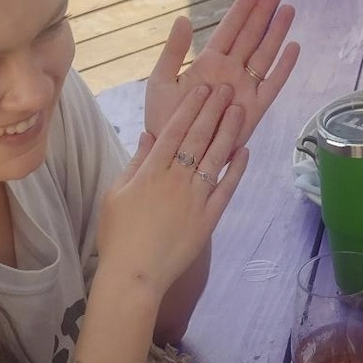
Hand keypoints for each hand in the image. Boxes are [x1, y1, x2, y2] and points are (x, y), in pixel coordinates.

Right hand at [97, 83, 248, 296]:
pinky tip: (246, 152)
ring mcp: (195, 199)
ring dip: (229, 132)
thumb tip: (149, 134)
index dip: (190, 108)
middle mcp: (176, 181)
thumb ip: (135, 162)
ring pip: (215, 159)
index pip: (174, 131)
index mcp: (150, 172)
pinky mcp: (208, 218)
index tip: (202, 88)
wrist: (134, 275)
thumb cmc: (118, 235)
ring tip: (240, 110)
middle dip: (213, 110)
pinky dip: (236, 170)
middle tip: (227, 88)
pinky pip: (226, 189)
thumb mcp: (116, 193)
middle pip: (198, 138)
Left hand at [144, 0, 298, 146]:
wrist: (173, 154)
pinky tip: (293, 48)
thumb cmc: (164, 120)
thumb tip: (183, 18)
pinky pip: (272, 85)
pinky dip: (283, 68)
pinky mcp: (254, 109)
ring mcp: (244, 89)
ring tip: (289, 9)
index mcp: (209, 62)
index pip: (229, 27)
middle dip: (264, 11)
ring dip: (277, 32)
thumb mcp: (161, 81)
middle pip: (252, 35)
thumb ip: (173, 51)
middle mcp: (230, 71)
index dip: (243, 7)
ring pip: (264, 54)